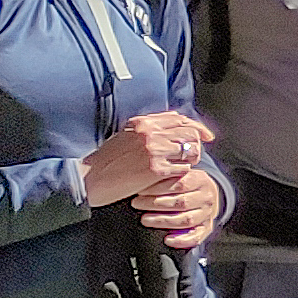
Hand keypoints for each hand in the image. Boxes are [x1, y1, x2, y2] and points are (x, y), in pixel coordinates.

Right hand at [80, 110, 210, 207]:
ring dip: (190, 161)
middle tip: (193, 157)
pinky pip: (183, 169)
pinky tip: (170, 178)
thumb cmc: (107, 160)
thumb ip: (149, 129)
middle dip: (197, 145)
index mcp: (144, 122)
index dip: (197, 127)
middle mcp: (151, 133)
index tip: (206, 136)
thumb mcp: (126, 135)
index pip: (180, 119)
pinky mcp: (156, 169)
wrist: (91, 179)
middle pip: (190, 133)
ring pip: (191, 151)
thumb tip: (174, 127)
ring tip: (178, 168)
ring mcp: (154, 150)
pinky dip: (180, 174)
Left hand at [137, 157, 224, 249]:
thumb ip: (168, 175)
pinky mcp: (206, 228)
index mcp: (200, 180)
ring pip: (186, 220)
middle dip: (155, 204)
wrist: (207, 195)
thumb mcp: (181, 174)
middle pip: (181, 202)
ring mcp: (207, 214)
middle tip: (137, 203)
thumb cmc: (186, 184)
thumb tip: (143, 178)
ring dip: (163, 221)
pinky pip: (196, 237)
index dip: (158, 188)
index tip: (140, 190)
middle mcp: (206, 197)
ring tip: (145, 219)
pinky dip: (182, 240)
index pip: (180, 184)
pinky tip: (168, 240)